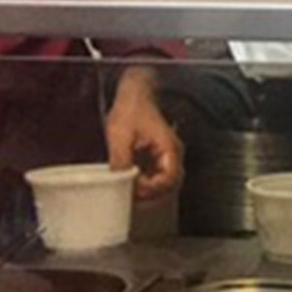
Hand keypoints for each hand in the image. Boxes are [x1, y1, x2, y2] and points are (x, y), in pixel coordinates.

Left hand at [106, 67, 183, 199]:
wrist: (133, 95)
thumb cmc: (131, 109)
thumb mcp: (120, 135)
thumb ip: (121, 160)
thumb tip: (118, 182)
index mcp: (169, 149)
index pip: (169, 179)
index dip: (152, 188)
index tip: (135, 188)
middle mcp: (172, 155)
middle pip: (169, 185)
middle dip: (150, 194)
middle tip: (131, 196)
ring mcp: (166, 157)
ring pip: (163, 183)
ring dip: (147, 190)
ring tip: (128, 191)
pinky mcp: (157, 157)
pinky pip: (155, 176)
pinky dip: (144, 183)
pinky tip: (129, 182)